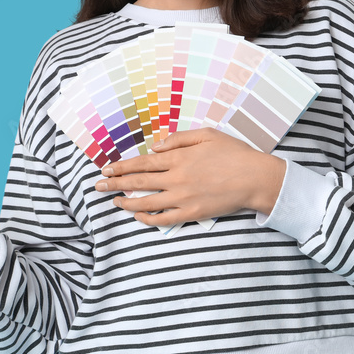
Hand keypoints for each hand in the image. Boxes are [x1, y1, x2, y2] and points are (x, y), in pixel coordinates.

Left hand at [94, 127, 285, 226]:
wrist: (255, 178)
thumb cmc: (234, 153)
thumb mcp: (207, 135)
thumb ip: (178, 139)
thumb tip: (155, 147)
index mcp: (178, 157)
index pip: (142, 163)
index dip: (122, 166)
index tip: (107, 168)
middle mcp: (176, 178)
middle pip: (138, 182)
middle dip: (115, 183)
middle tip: (98, 185)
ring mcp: (182, 198)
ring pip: (146, 202)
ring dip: (126, 202)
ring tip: (113, 201)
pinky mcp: (191, 213)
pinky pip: (163, 219)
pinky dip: (147, 218)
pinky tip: (137, 215)